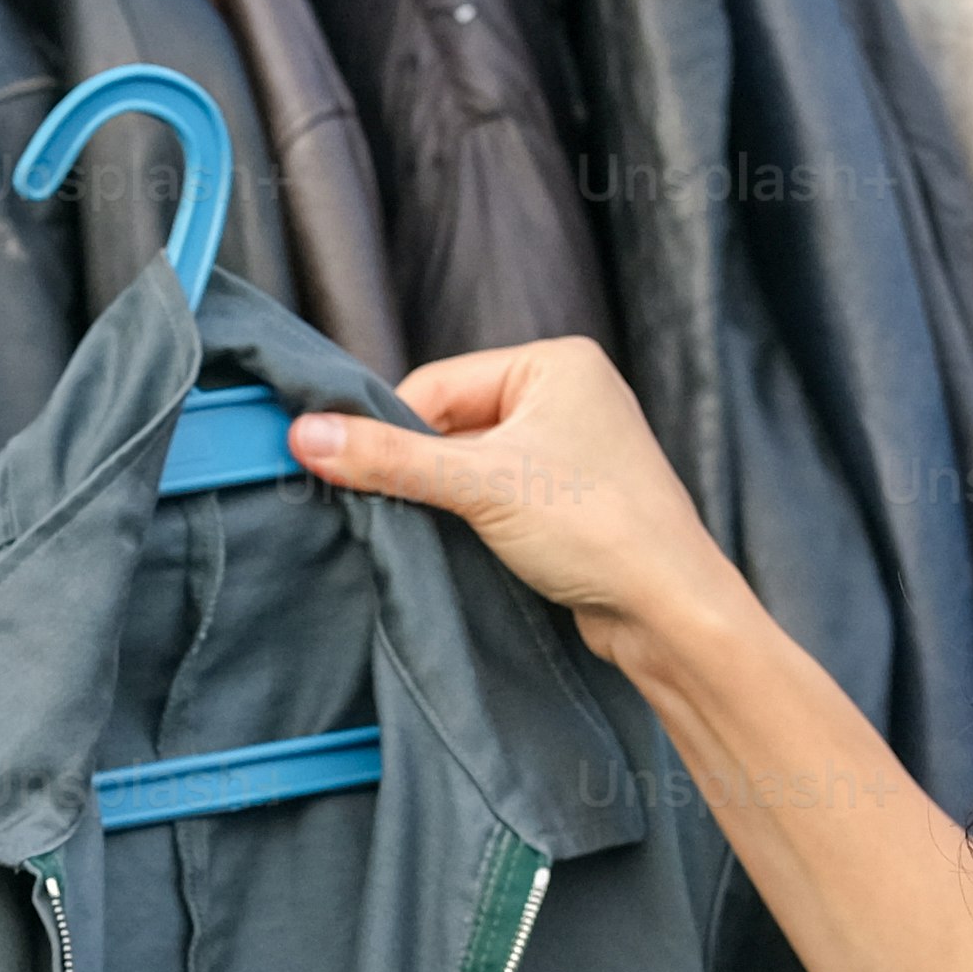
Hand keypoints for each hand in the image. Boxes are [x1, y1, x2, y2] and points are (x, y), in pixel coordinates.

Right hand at [296, 339, 753, 684]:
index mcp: (553, 362)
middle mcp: (566, 394)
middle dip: (420, 470)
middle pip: (450, 424)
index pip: (437, 385)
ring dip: (443, 500)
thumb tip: (304, 435)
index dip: (394, 434)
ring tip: (435, 535)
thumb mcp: (479, 485)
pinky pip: (496, 495)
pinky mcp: (569, 499)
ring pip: (470, 465)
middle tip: (391, 513)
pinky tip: (461, 548)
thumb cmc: (595, 527)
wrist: (668, 609)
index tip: (356, 476)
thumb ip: (389, 460)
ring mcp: (571, 448)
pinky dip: (471, 520)